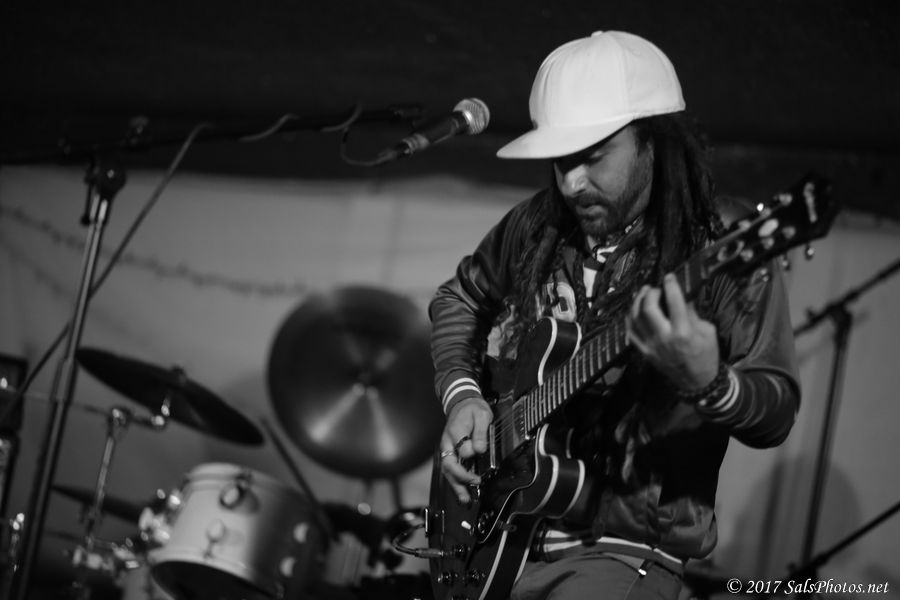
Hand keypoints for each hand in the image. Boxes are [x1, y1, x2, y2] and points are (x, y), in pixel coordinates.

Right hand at [439, 396, 491, 503]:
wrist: (462, 404)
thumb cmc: (473, 409)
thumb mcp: (481, 414)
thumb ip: (480, 431)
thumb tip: (479, 449)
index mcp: (455, 431)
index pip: (462, 448)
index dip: (472, 453)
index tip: (481, 452)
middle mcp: (447, 443)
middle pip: (449, 464)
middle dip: (461, 477)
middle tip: (475, 483)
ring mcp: (447, 449)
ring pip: (448, 471)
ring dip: (456, 486)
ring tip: (466, 500)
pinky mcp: (450, 453)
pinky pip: (450, 470)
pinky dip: (455, 483)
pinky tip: (462, 493)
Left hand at [626, 273, 719, 389]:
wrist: (698, 381)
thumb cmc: (706, 354)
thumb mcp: (707, 331)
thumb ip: (692, 313)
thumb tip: (682, 296)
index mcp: (683, 332)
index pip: (674, 302)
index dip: (670, 285)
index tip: (669, 277)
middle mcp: (665, 338)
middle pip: (649, 309)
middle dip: (650, 293)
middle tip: (655, 288)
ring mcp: (652, 346)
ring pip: (636, 319)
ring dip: (637, 303)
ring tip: (643, 294)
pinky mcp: (645, 352)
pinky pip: (631, 332)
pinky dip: (630, 319)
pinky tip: (635, 311)